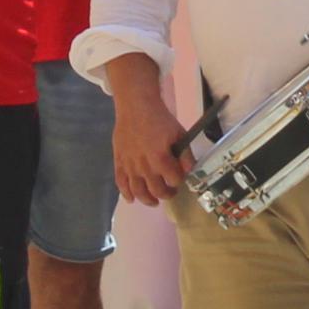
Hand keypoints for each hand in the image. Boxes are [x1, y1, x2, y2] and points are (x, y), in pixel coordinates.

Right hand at [114, 81, 192, 204]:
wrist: (136, 106)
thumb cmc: (159, 119)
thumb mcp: (179, 133)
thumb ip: (185, 154)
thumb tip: (188, 171)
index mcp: (160, 158)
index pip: (173, 180)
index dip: (178, 181)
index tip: (179, 178)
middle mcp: (144, 165)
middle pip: (157, 190)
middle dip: (167, 194)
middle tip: (170, 192)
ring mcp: (130, 165)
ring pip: (138, 191)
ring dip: (148, 200)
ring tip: (154, 201)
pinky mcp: (119, 162)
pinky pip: (121, 183)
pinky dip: (126, 194)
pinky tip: (131, 199)